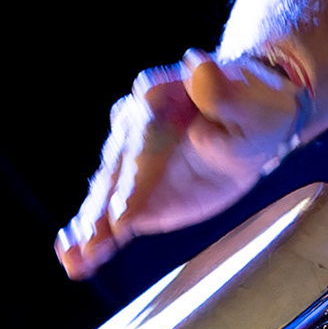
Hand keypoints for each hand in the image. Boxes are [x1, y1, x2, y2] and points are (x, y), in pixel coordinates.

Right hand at [56, 49, 312, 278]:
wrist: (247, 119)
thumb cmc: (254, 110)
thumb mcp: (251, 102)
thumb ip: (224, 92)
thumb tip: (198, 69)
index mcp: (160, 95)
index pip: (145, 139)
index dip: (136, 176)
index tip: (126, 214)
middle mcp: (133, 123)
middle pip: (119, 168)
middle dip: (107, 206)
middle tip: (96, 241)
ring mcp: (128, 156)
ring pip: (106, 191)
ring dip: (91, 223)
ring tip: (77, 255)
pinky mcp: (132, 187)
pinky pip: (109, 209)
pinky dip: (90, 233)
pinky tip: (73, 260)